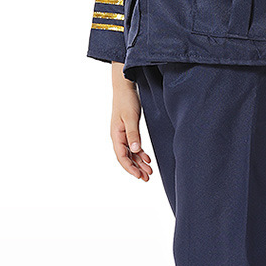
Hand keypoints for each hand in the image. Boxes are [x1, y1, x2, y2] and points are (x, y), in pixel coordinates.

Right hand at [110, 63, 152, 181]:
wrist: (124, 87)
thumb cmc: (126, 101)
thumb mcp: (131, 118)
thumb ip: (133, 134)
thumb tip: (135, 150)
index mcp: (116, 135)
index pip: (122, 156)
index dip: (130, 168)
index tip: (139, 176)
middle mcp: (118, 136)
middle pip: (126, 157)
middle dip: (136, 168)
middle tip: (146, 178)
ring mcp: (122, 133)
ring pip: (130, 152)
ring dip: (139, 162)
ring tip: (149, 171)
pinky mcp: (128, 129)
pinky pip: (133, 145)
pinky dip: (140, 153)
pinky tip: (147, 158)